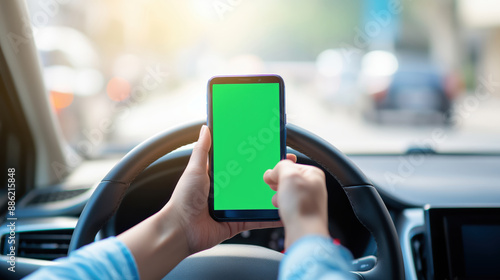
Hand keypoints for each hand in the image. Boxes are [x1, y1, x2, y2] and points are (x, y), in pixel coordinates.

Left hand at [164, 125, 281, 253]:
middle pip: (249, 180)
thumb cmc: (183, 200)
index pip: (236, 164)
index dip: (249, 157)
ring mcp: (232, 207)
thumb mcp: (194, 170)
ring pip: (255, 199)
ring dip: (268, 194)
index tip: (263, 149)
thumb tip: (205, 128)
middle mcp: (225, 191)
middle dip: (264, 175)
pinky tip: (279, 211)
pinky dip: (268, 217)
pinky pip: (256, 219)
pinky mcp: (237, 222)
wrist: (181, 229)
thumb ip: (201, 150)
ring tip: (283, 186)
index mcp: (216, 177)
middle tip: (280, 166)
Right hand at [264, 159, 329, 248]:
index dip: (279, 169)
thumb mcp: (289, 176)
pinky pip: (288, 205)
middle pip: (289, 179)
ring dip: (278, 196)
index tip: (271, 174)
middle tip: (273, 187)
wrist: (304, 235)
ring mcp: (309, 201)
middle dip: (278, 184)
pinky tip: (281, 210)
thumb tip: (274, 171)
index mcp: (313, 174)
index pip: (292, 164)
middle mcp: (313, 187)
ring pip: (287, 193)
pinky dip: (282, 207)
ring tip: (279, 201)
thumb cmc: (302, 207)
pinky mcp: (303, 214)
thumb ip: (281, 166)